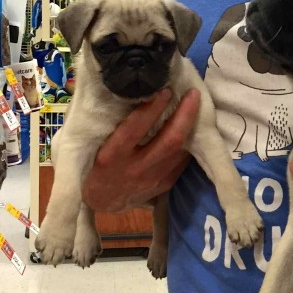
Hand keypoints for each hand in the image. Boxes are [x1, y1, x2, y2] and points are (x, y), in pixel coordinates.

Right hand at [82, 88, 200, 211]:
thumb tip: (135, 95)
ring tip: (196, 105)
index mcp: (112, 155)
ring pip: (180, 151)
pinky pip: (182, 161)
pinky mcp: (165, 185)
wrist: (102, 202)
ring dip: (191, 127)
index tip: (166, 90)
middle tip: (194, 94)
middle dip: (185, 115)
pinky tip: (192, 128)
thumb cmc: (96, 165)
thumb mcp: (97, 146)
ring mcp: (152, 179)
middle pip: (169, 140)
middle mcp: (135, 168)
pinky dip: (188, 143)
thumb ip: (115, 126)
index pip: (136, 128)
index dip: (153, 108)